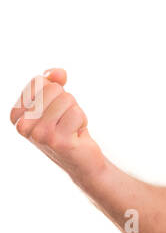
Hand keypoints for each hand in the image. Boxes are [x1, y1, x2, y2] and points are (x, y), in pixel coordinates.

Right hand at [10, 67, 105, 185]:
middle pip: (53, 89)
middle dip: (67, 102)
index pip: (39, 81)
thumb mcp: (55, 99)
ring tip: (70, 128)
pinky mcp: (56, 140)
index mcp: (16, 114)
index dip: (55, 92)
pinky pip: (76, 112)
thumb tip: (58, 73)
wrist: (82, 158)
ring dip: (75, 112)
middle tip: (65, 122)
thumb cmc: (66, 126)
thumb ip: (52, 80)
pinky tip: (76, 135)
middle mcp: (22, 126)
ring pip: (67, 99)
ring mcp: (38, 134)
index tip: (55, 112)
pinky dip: (82, 121)